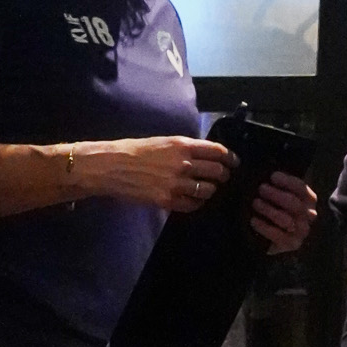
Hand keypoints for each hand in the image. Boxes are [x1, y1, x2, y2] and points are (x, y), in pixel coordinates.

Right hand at [116, 136, 235, 211]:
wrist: (112, 165)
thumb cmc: (136, 150)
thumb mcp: (165, 142)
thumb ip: (187, 148)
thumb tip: (207, 154)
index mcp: (183, 146)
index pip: (217, 152)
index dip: (230, 158)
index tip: (233, 162)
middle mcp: (183, 164)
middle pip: (218, 172)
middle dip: (224, 175)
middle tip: (222, 177)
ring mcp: (176, 184)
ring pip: (208, 190)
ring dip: (211, 190)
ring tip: (207, 188)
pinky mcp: (168, 200)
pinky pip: (193, 205)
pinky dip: (197, 203)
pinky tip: (193, 199)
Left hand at [250, 169, 316, 253]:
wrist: (270, 236)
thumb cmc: (273, 207)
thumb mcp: (277, 193)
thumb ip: (277, 184)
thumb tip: (267, 173)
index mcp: (308, 200)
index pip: (302, 189)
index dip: (287, 182)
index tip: (272, 177)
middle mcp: (309, 215)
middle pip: (295, 204)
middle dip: (276, 195)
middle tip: (261, 189)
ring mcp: (302, 231)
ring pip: (287, 220)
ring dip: (269, 210)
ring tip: (255, 203)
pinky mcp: (293, 244)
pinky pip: (279, 236)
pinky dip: (264, 227)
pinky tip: (253, 221)